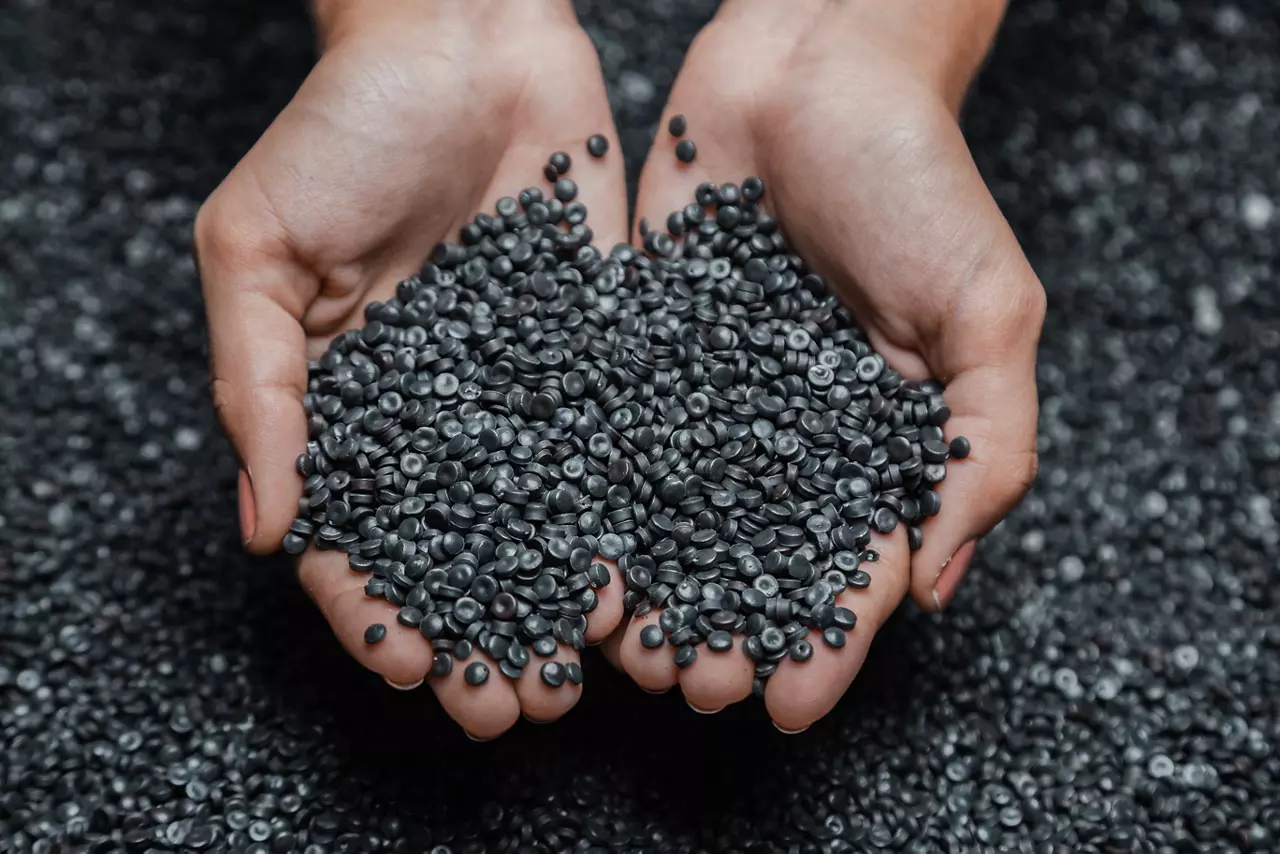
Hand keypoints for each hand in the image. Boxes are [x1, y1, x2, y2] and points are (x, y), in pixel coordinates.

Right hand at [194, 0, 628, 738]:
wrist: (463, 35)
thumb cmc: (342, 126)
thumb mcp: (257, 250)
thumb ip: (260, 386)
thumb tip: (267, 525)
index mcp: (350, 401)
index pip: (357, 529)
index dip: (375, 605)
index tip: (409, 666)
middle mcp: (442, 410)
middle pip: (458, 545)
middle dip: (479, 629)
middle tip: (506, 709)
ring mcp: (524, 387)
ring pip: (541, 516)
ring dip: (553, 601)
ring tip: (577, 677)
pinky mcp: (599, 350)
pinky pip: (612, 446)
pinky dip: (622, 517)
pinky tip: (639, 581)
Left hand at [605, 0, 1042, 729]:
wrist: (816, 66)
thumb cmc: (921, 181)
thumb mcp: (990, 312)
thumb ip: (988, 446)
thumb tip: (937, 582)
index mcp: (874, 443)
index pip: (851, 563)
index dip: (826, 640)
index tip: (789, 703)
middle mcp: (786, 436)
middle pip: (752, 557)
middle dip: (726, 629)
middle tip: (693, 690)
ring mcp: (708, 398)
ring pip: (674, 516)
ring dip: (653, 590)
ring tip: (623, 650)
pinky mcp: (640, 352)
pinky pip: (615, 436)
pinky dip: (595, 499)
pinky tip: (570, 553)